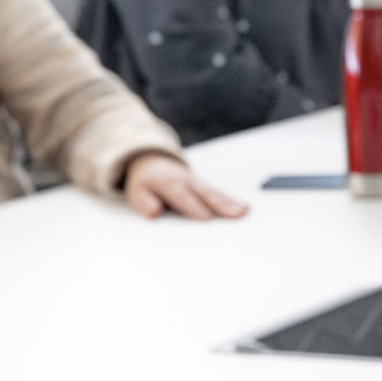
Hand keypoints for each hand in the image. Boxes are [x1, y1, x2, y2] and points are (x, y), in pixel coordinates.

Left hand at [120, 152, 248, 220]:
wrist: (153, 162)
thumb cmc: (146, 182)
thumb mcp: (136, 192)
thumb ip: (144, 203)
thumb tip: (154, 213)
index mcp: (169, 183)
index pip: (182, 196)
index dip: (194, 207)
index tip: (206, 218)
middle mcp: (187, 182)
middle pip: (206, 194)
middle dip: (221, 205)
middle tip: (235, 214)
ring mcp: (198, 183)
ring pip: (216, 194)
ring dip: (231, 203)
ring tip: (244, 211)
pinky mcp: (205, 186)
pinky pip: (220, 193)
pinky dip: (233, 200)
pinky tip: (245, 207)